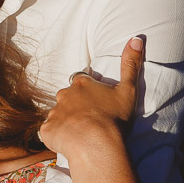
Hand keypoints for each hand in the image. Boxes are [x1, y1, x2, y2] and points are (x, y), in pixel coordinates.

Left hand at [40, 36, 142, 159]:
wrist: (96, 144)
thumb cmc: (114, 118)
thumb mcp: (128, 90)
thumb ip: (131, 64)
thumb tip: (136, 38)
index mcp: (81, 83)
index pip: (81, 82)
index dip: (89, 93)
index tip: (98, 104)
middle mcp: (64, 94)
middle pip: (68, 97)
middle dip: (76, 106)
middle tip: (91, 120)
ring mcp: (53, 112)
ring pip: (59, 114)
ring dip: (67, 121)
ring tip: (82, 134)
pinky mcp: (46, 129)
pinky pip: (51, 131)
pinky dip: (58, 135)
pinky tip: (71, 142)